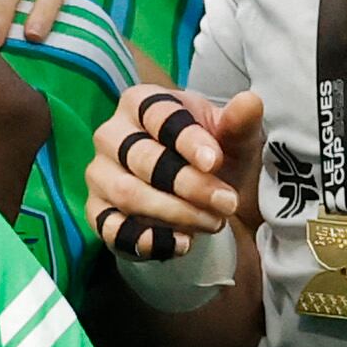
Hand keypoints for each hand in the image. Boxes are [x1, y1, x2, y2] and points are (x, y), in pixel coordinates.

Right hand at [86, 82, 258, 262]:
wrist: (199, 196)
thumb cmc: (213, 155)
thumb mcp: (234, 139)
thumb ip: (239, 122)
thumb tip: (249, 102)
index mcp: (142, 102)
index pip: (159, 116)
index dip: (188, 140)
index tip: (216, 162)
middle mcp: (111, 134)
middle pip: (143, 159)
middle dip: (189, 184)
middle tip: (227, 202)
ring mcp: (100, 174)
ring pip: (128, 194)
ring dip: (174, 213)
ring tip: (213, 223)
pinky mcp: (96, 211)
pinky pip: (113, 229)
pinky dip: (149, 240)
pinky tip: (183, 244)